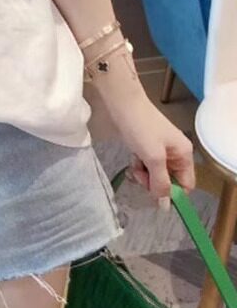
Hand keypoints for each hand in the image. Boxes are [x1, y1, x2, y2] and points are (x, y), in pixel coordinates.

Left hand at [93, 77, 196, 208]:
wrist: (122, 102)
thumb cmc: (140, 127)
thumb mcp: (153, 157)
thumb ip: (160, 182)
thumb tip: (165, 204)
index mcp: (184, 154)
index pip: (186, 185)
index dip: (172, 193)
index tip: (155, 195)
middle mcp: (175, 153)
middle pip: (169, 180)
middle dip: (153, 181)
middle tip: (139, 174)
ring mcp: (160, 149)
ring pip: (154, 173)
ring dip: (143, 172)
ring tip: (134, 162)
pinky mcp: (146, 145)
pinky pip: (145, 163)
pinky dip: (138, 164)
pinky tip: (132, 156)